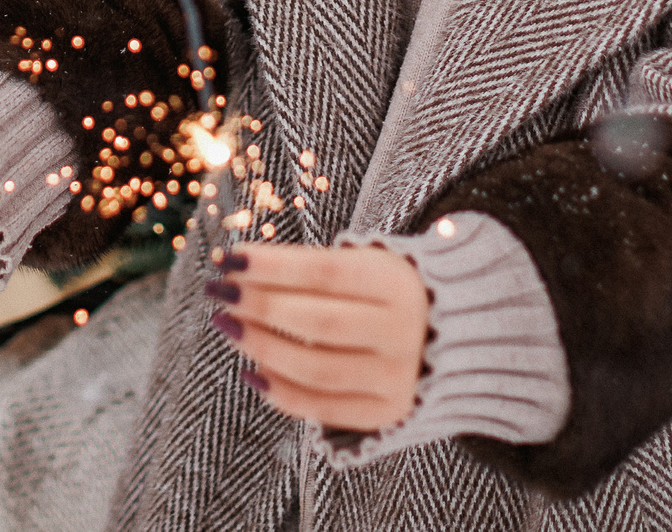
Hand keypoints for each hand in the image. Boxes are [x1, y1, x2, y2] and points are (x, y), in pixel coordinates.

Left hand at [205, 242, 428, 432]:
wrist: (452, 335)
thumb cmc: (382, 290)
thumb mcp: (362, 263)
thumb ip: (305, 268)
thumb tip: (236, 268)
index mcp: (397, 282)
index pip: (323, 272)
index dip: (271, 267)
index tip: (229, 259)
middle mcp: (404, 331)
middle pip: (316, 322)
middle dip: (258, 306)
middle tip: (219, 293)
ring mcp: (398, 376)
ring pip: (315, 369)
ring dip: (261, 348)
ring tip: (228, 326)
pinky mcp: (389, 411)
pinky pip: (323, 409)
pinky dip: (281, 393)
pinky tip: (252, 371)